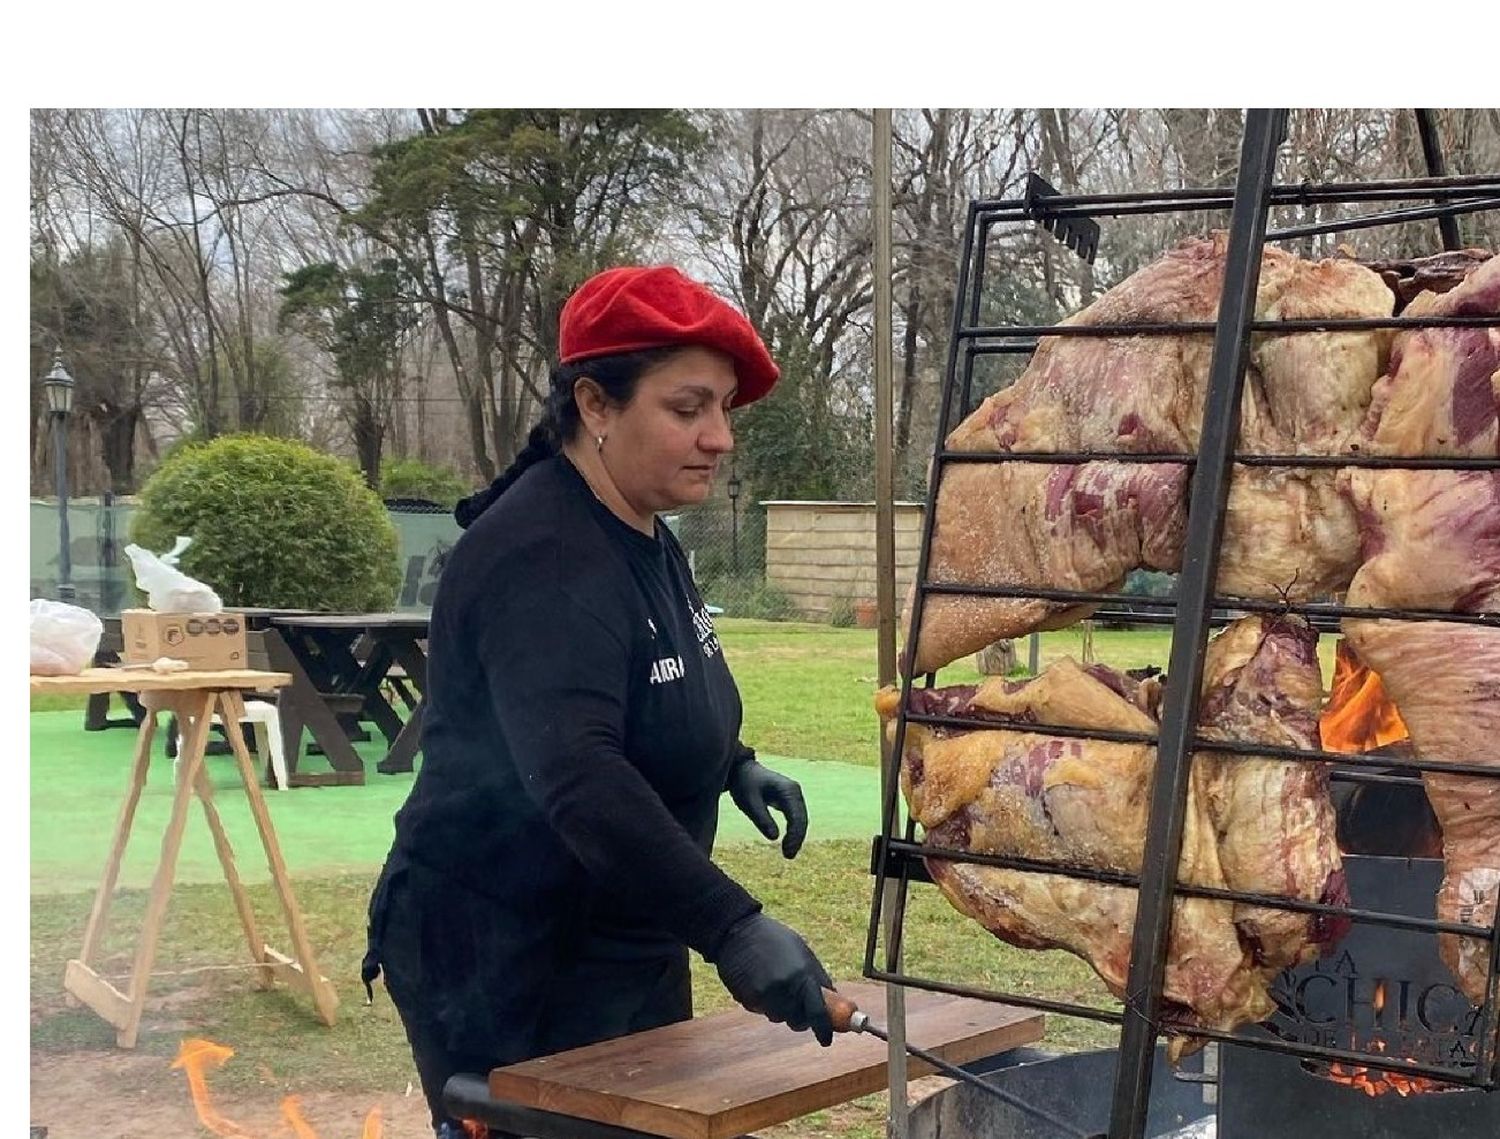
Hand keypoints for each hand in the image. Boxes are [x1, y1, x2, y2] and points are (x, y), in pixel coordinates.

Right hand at [712, 913, 834, 1044]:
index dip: (824, 1030)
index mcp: (802, 976)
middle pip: (797, 1020)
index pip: (817, 1012)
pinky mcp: (746, 998)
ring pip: (777, 1016)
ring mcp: (763, 995)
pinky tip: (758, 981)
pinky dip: (762, 1002)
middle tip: (798, 1005)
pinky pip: (760, 1009)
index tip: (826, 1040)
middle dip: (800, 1017)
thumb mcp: (802, 951)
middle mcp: (783, 989)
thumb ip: (817, 977)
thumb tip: (833, 1000)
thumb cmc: (774, 938)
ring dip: (779, 1008)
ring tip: (774, 983)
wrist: (737, 930)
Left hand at [727, 756, 807, 858]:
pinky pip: (796, 818)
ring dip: (797, 837)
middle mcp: (795, 791)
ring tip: (788, 854)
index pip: (797, 817)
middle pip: (802, 819)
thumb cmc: (744, 784)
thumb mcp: (749, 802)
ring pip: (801, 820)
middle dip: (797, 839)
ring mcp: (794, 795)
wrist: (742, 770)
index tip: (787, 851)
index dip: (795, 836)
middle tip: (788, 856)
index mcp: (788, 790)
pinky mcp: (790, 800)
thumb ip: (761, 818)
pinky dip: (794, 831)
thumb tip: (774, 837)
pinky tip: (788, 844)